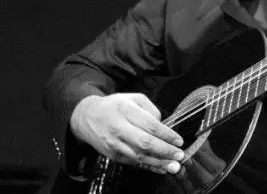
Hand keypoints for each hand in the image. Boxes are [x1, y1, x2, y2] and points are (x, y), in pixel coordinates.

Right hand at [70, 93, 184, 174]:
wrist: (87, 117)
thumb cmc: (115, 106)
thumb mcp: (134, 98)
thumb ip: (151, 109)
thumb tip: (163, 125)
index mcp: (126, 111)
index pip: (150, 125)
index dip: (167, 135)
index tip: (179, 141)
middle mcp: (119, 128)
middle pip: (145, 143)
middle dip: (165, 151)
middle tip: (180, 156)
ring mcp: (114, 143)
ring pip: (139, 156)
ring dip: (158, 163)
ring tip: (174, 167)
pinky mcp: (112, 154)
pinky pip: (133, 162)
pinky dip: (148, 166)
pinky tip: (160, 168)